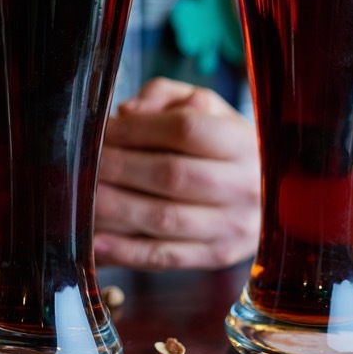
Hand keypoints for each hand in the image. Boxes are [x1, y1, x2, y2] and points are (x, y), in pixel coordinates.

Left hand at [94, 77, 259, 269]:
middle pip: (172, 175)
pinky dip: (126, 250)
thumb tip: (128, 112)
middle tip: (87, 162)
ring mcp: (233, 227)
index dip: (139, 129)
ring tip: (85, 196)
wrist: (267, 195)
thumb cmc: (221, 142)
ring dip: (116, 207)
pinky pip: (164, 256)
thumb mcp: (201, 106)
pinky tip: (95, 240)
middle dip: (120, 167)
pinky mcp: (216, 256)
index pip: (187, 130)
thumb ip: (163, 97)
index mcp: (244, 143)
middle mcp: (246, 186)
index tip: (106, 129)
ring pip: (165, 218)